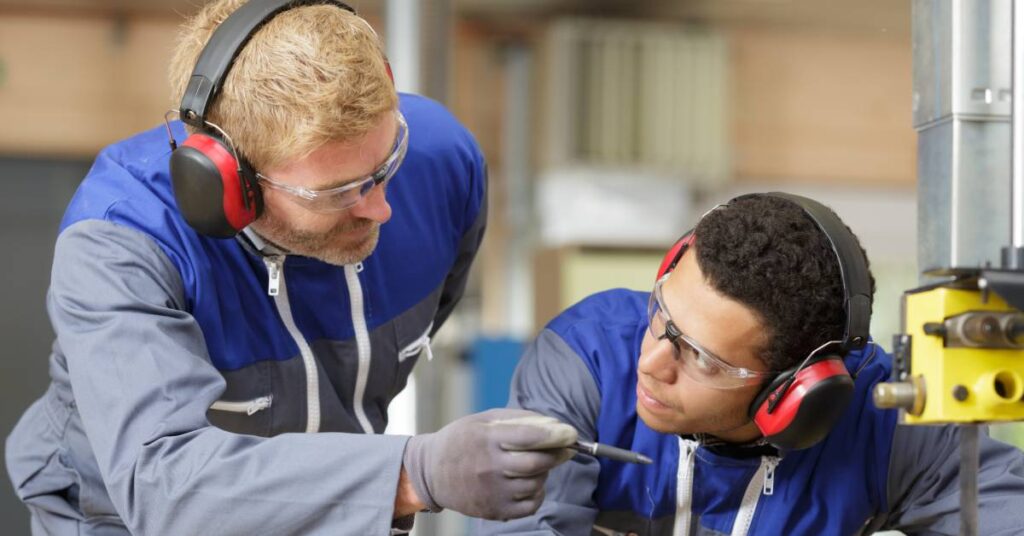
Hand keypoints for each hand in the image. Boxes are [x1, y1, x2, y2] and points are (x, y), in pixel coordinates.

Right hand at [402, 408, 577, 519]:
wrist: (431, 473)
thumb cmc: (461, 440)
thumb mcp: (483, 419)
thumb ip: (519, 419)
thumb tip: (553, 423)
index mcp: (486, 439)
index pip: (528, 437)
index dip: (554, 434)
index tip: (570, 433)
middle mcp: (490, 466)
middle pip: (537, 462)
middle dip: (558, 454)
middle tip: (566, 448)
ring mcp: (492, 491)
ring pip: (536, 483)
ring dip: (544, 472)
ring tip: (535, 464)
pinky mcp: (494, 510)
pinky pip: (530, 505)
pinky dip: (537, 493)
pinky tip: (530, 483)